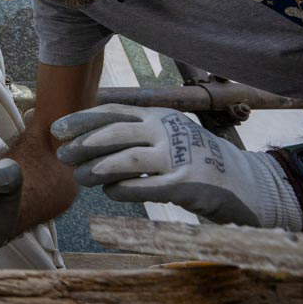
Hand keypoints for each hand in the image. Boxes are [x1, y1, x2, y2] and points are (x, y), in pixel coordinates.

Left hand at [53, 105, 302, 229]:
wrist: (246, 184)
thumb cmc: (194, 162)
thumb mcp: (166, 138)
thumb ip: (134, 136)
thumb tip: (85, 141)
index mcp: (159, 115)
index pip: (114, 111)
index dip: (82, 119)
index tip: (56, 128)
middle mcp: (168, 130)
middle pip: (116, 132)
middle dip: (84, 143)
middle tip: (62, 154)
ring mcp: (180, 155)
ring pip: (128, 159)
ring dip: (98, 168)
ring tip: (81, 177)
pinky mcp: (188, 183)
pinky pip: (146, 187)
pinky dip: (123, 189)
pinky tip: (110, 192)